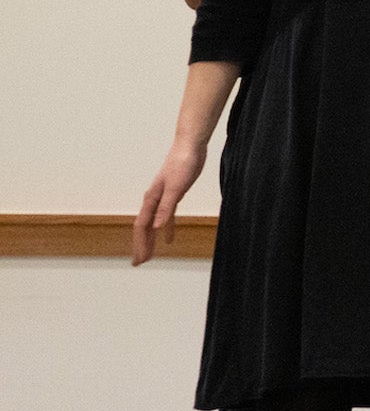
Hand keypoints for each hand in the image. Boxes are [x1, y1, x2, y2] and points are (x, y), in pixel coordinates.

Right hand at [132, 137, 208, 264]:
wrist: (189, 147)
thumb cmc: (182, 164)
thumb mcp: (176, 188)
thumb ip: (166, 208)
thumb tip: (156, 228)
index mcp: (151, 200)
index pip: (142, 228)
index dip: (140, 245)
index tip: (139, 261)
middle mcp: (153, 200)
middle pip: (144, 228)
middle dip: (141, 246)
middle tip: (139, 263)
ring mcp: (162, 198)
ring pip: (153, 224)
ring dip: (151, 239)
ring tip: (150, 254)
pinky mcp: (173, 195)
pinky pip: (166, 217)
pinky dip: (166, 228)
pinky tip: (168, 238)